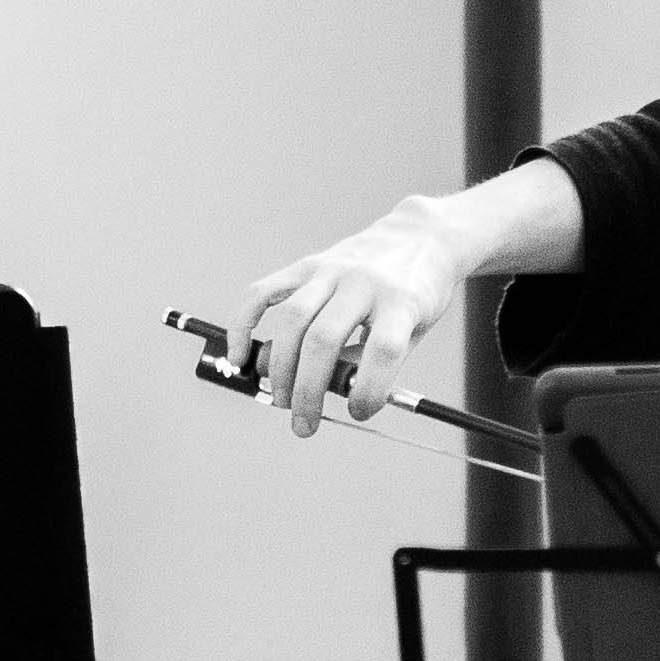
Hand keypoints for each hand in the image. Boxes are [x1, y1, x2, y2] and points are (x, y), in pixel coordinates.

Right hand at [226, 201, 471, 432]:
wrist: (421, 236)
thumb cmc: (417, 292)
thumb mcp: (414, 330)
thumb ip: (375, 360)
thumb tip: (330, 389)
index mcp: (400, 300)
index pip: (382, 350)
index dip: (368, 390)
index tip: (359, 411)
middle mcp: (362, 282)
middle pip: (324, 339)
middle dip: (308, 391)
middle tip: (304, 424)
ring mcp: (331, 270)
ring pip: (292, 320)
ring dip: (280, 369)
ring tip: (281, 399)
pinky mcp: (307, 265)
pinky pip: (263, 292)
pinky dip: (243, 324)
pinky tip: (239, 356)